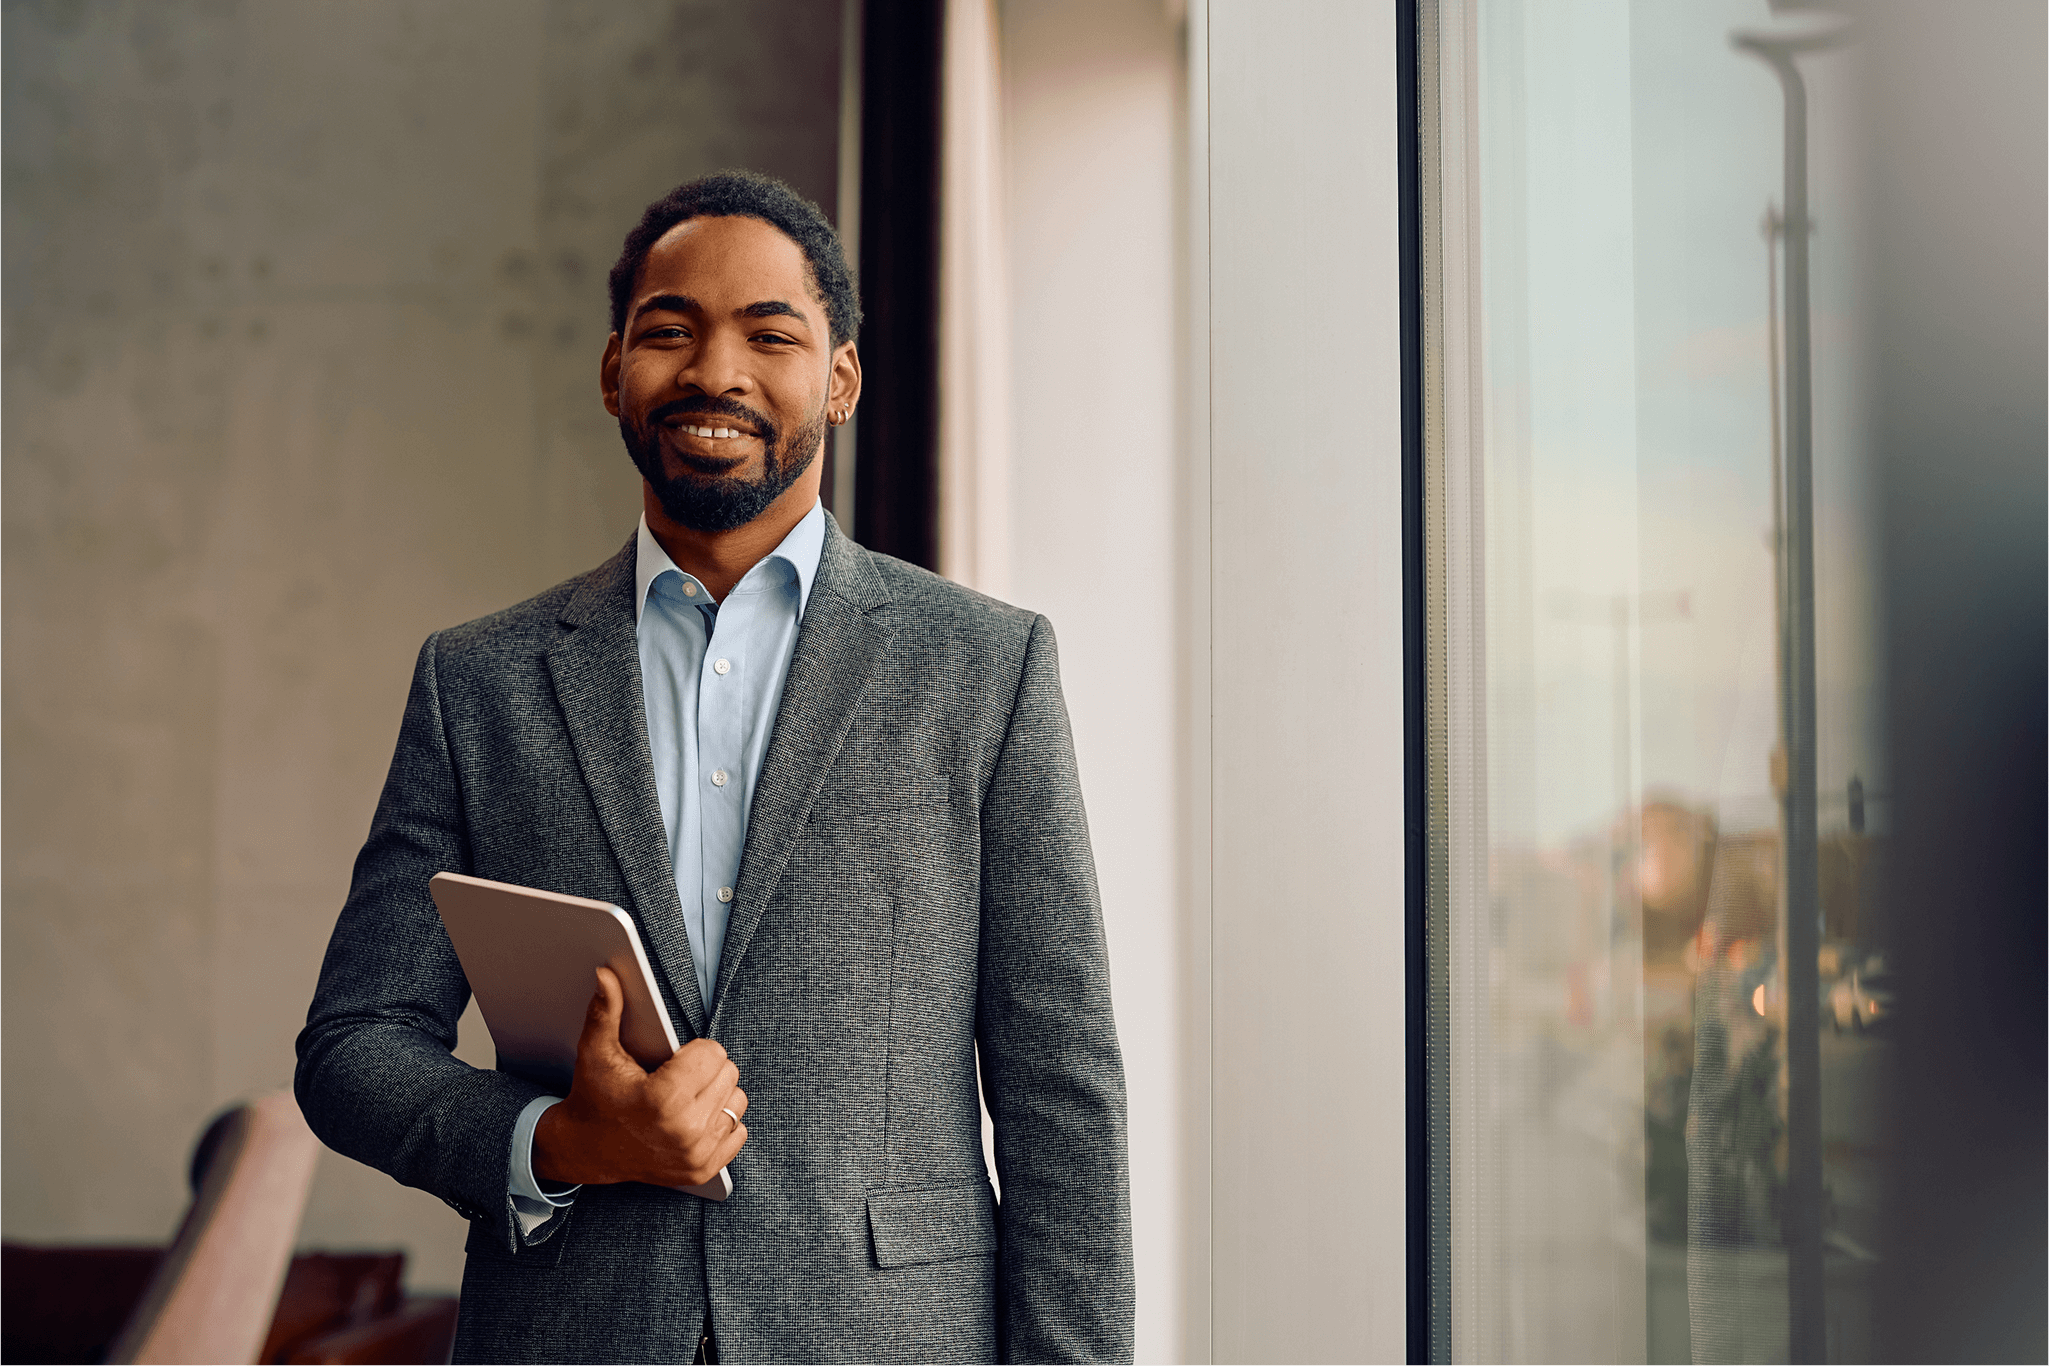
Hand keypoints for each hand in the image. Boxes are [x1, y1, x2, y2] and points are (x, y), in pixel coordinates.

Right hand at [530, 966, 748, 1186]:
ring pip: (736, 1101)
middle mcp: (684, 1130)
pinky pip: (738, 1130)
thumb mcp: (597, 1053)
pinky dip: (721, 1122)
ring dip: (717, 1095)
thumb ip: (607, 1011)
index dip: (694, 1050)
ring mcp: (695, 1154)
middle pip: (729, 1074)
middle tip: (677, 1078)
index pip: (714, 1053)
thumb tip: (606, 974)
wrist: (584, 1151)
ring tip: (686, 1098)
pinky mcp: (702, 1169)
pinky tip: (693, 1120)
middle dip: (706, 1070)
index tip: (674, 1060)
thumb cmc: (594, 1097)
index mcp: (663, 1099)